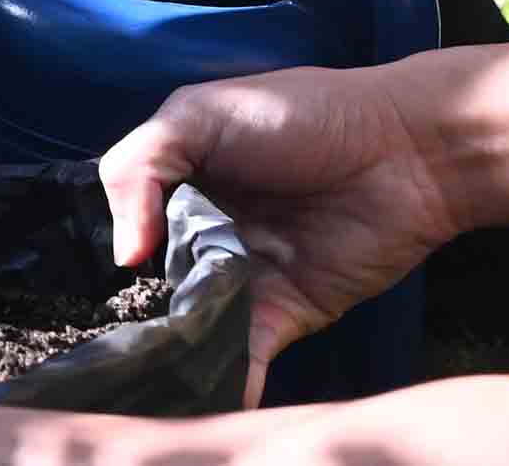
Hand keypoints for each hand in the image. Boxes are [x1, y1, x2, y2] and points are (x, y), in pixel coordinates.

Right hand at [104, 64, 469, 401]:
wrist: (404, 151)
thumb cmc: (303, 116)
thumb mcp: (199, 115)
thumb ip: (138, 169)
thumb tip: (124, 255)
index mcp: (180, 182)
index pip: (128, 224)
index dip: (113, 249)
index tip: (103, 279)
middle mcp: (206, 233)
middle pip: (155, 281)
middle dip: (137, 311)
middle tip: (122, 338)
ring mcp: (245, 276)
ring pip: (195, 323)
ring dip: (176, 350)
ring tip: (151, 378)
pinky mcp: (286, 313)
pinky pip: (246, 353)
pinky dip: (228, 380)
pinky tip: (206, 394)